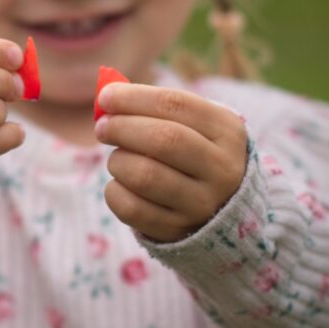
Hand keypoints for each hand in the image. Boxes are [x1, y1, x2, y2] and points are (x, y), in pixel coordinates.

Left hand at [94, 83, 247, 242]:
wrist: (220, 208)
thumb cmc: (193, 152)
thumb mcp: (192, 124)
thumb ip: (154, 108)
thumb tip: (107, 97)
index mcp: (226, 131)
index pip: (175, 104)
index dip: (134, 98)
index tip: (105, 98)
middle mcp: (222, 168)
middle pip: (163, 139)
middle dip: (122, 128)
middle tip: (102, 128)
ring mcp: (202, 203)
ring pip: (145, 176)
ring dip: (118, 161)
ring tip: (117, 159)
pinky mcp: (179, 230)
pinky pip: (132, 209)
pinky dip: (115, 192)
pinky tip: (119, 184)